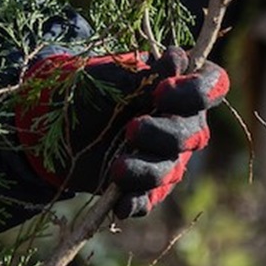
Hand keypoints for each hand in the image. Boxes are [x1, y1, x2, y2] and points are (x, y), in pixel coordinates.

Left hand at [14, 50, 224, 214]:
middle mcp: (182, 124)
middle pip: (194, 134)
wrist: (52, 125)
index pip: (213, 85)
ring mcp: (165, 158)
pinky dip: (136, 201)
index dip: (196, 92)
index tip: (162, 93)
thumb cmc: (90, 91)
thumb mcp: (112, 78)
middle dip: (164, 135)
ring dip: (145, 170)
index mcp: (180, 89)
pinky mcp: (144, 186)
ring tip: (117, 168)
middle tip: (131, 129)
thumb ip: (146, 74)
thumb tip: (179, 61)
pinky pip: (149, 199)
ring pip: (171, 170)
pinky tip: (122, 204)